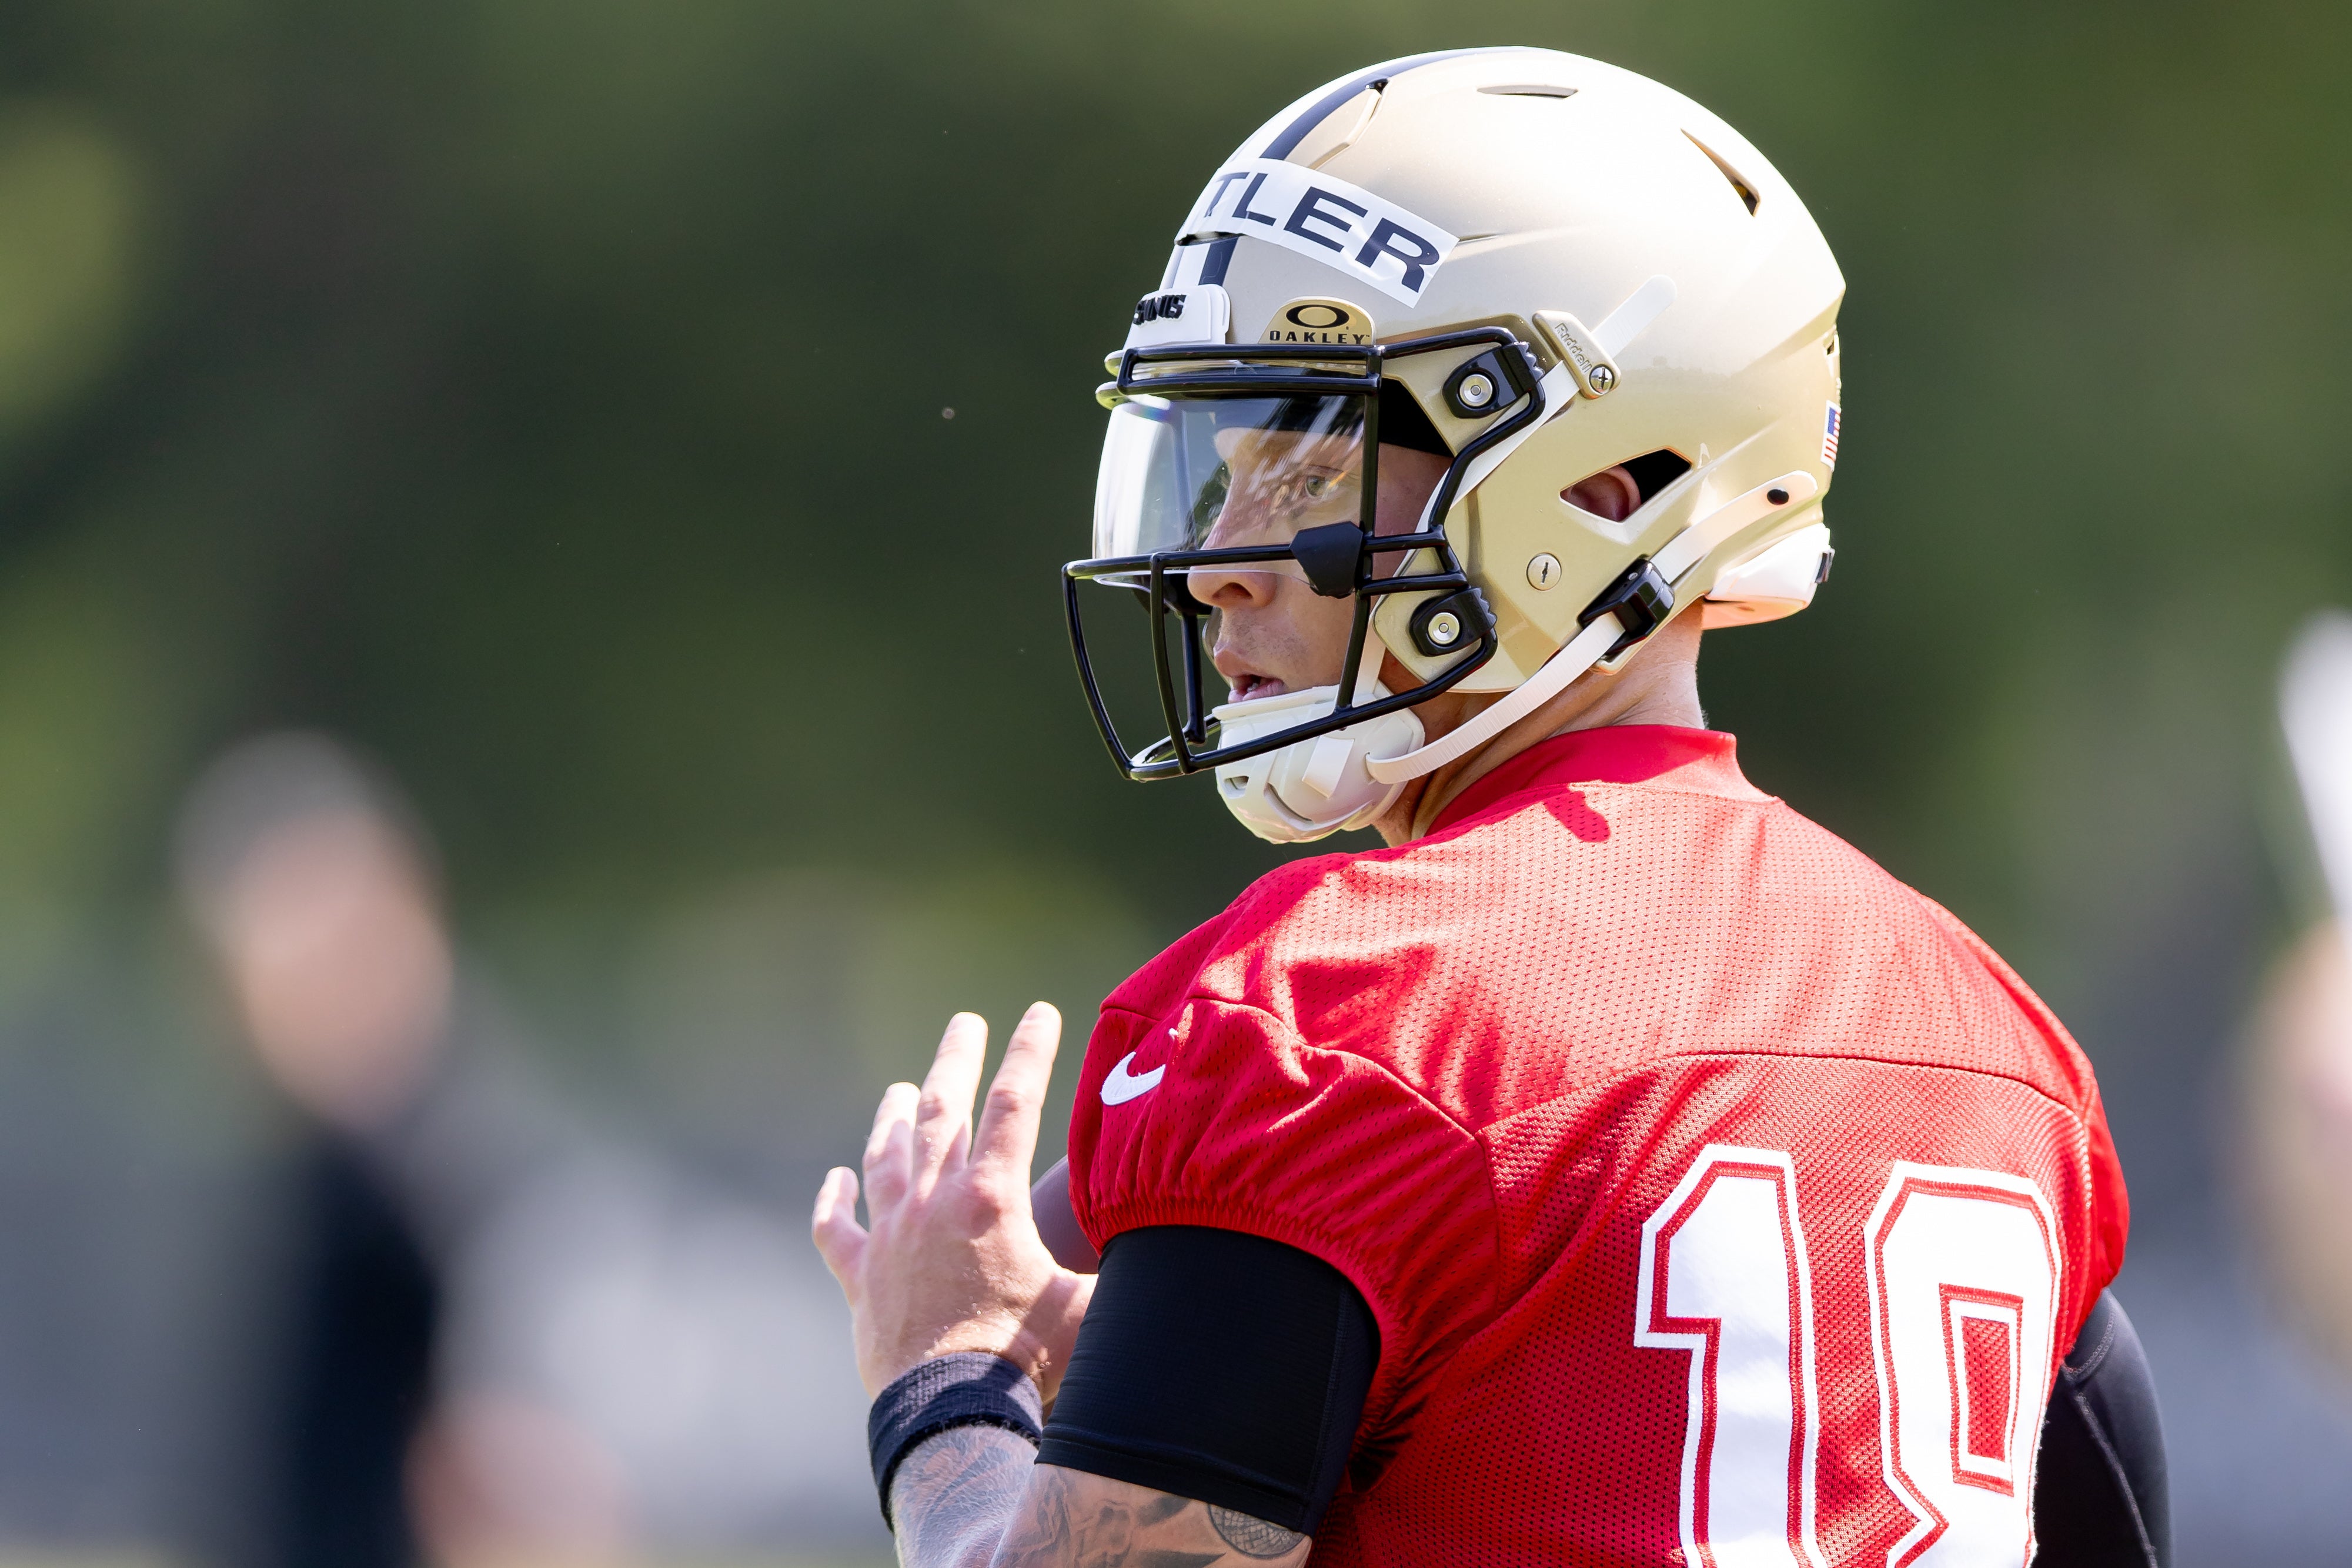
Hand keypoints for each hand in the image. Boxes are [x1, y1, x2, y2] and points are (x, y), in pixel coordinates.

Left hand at [812, 1004, 1093, 1400]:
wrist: (949, 1418)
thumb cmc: (1027, 1363)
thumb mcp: (1087, 1307)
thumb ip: (1121, 1269)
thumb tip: (1181, 1247)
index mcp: (989, 1202)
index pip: (1016, 1105)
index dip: (1031, 1052)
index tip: (1040, 1011)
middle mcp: (933, 1206)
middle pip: (943, 1112)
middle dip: (957, 1060)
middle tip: (966, 1021)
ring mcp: (890, 1239)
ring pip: (887, 1158)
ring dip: (895, 1118)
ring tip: (903, 1087)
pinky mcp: (861, 1281)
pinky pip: (839, 1231)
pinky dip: (834, 1202)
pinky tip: (834, 1181)